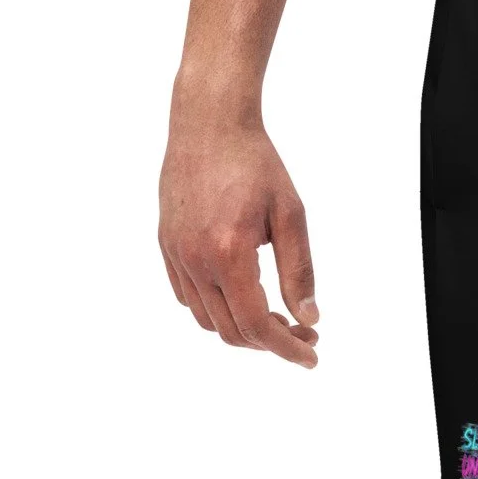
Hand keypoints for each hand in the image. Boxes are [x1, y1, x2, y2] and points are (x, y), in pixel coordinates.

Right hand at [158, 115, 320, 367]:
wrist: (208, 122)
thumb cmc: (256, 163)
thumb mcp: (291, 216)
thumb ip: (299, 272)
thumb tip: (309, 319)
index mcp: (228, 252)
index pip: (257, 325)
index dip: (286, 349)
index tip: (312, 356)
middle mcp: (195, 258)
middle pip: (232, 331)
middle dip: (271, 342)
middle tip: (304, 333)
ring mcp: (174, 253)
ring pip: (208, 321)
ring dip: (244, 330)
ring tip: (277, 317)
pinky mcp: (165, 245)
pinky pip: (188, 298)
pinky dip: (217, 311)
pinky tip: (243, 297)